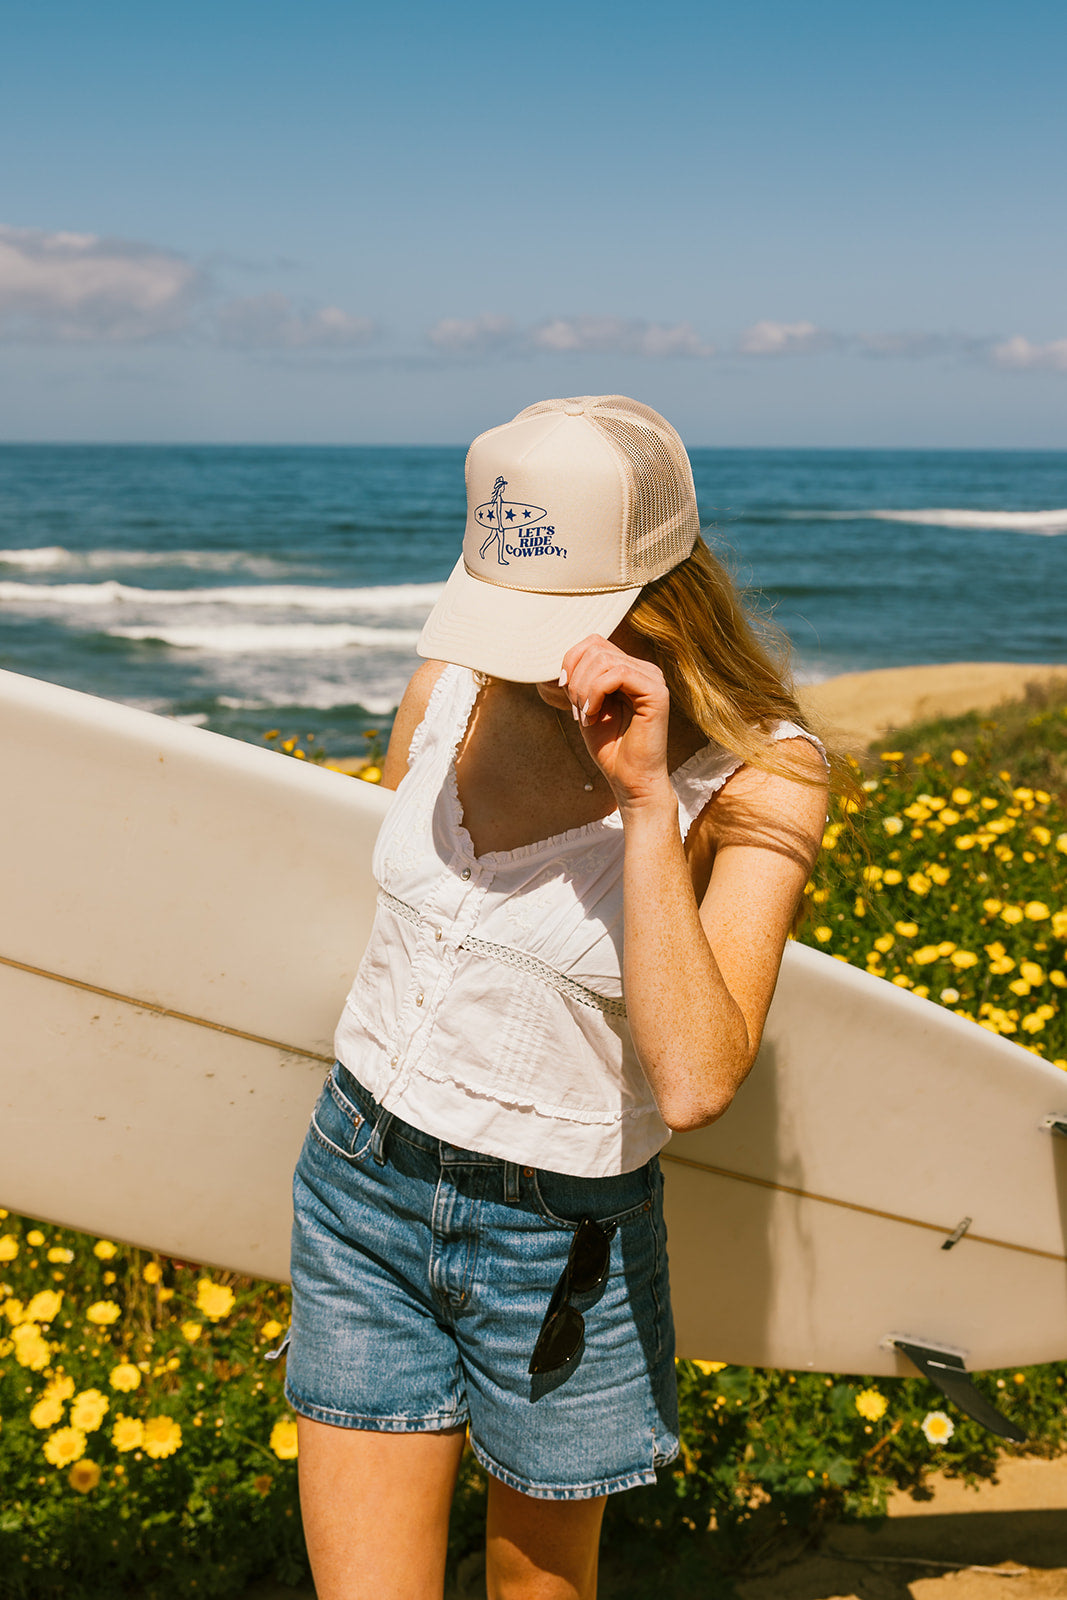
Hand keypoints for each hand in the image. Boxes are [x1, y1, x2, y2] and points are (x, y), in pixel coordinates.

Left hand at [546, 635, 674, 810]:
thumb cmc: (609, 748)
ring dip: (583, 689)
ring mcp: (653, 679)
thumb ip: (580, 679)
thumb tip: (565, 657)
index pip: (594, 642)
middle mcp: (645, 670)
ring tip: (585, 716)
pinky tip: (593, 717)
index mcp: (630, 670)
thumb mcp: (586, 705)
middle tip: (577, 711)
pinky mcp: (657, 693)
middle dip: (576, 679)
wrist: (630, 780)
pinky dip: (595, 694)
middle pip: (596, 647)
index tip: (564, 691)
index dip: (571, 661)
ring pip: (604, 659)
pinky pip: (617, 674)